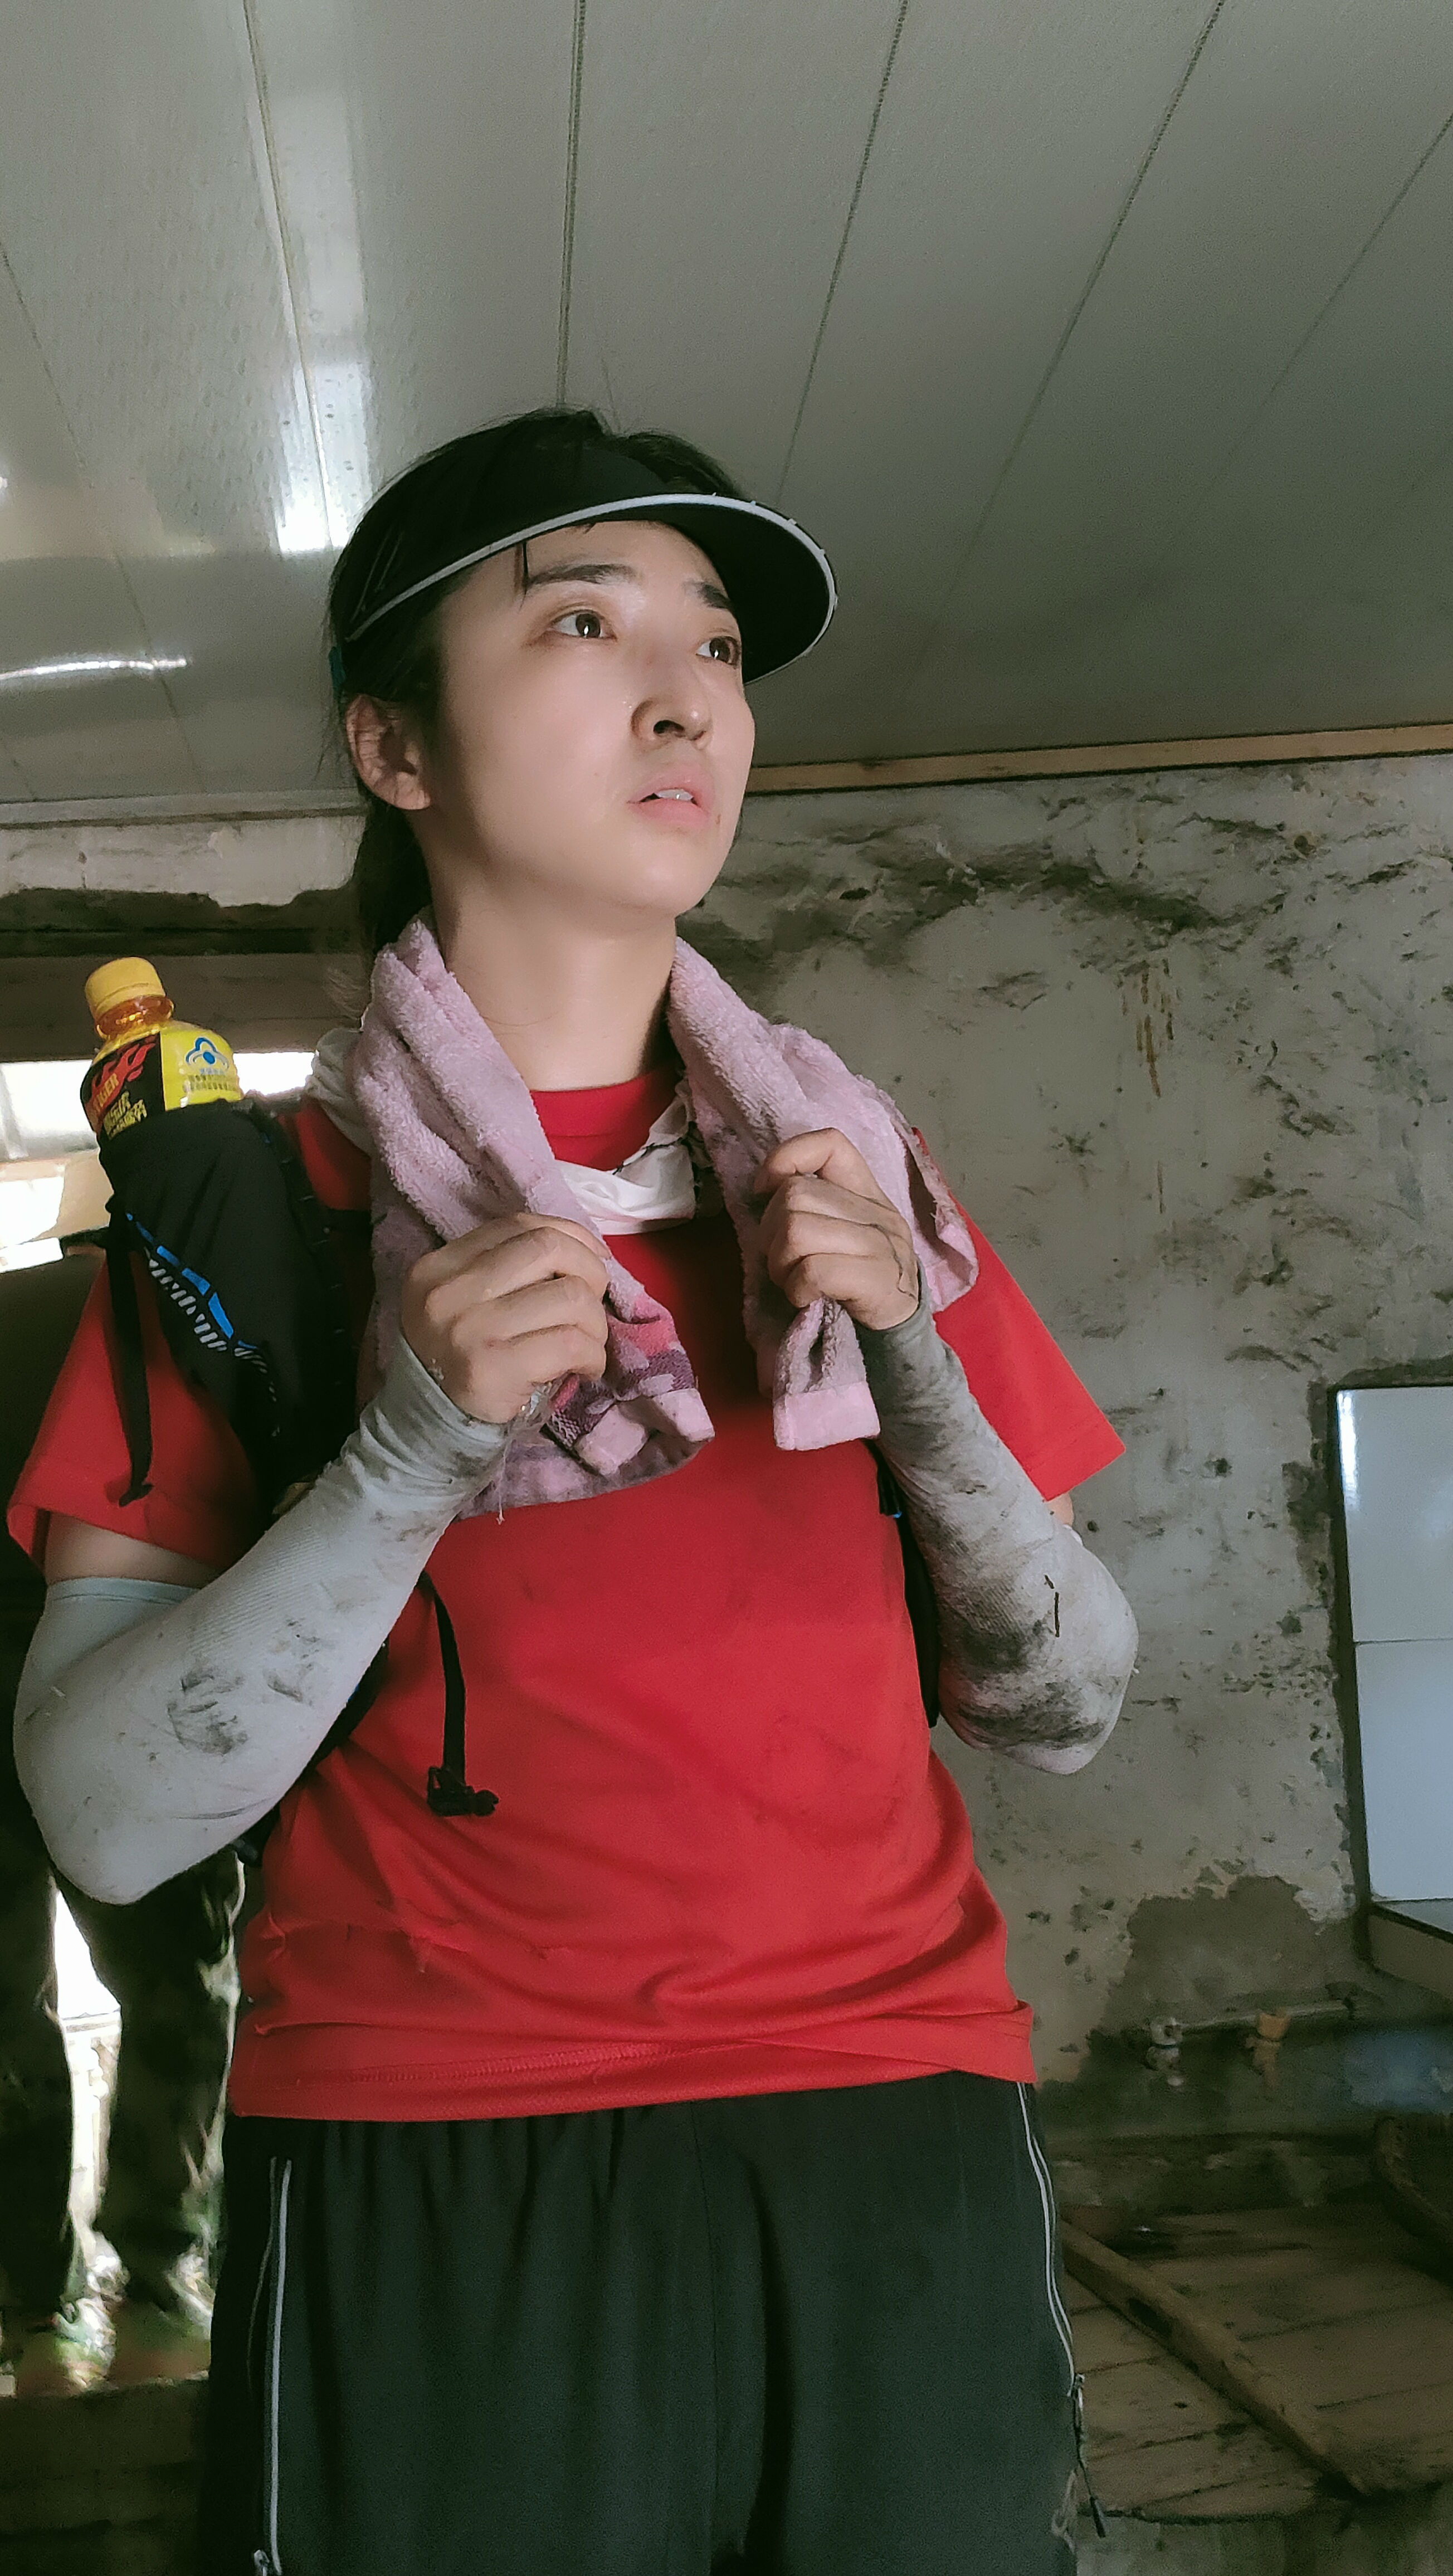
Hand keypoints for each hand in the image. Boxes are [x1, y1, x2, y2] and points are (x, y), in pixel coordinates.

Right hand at [400, 1214, 609, 1424]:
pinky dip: (593, 1355)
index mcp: (442, 1265)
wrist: (429, 1421)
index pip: (519, 1226)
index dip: (569, 1234)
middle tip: (593, 1303)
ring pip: (570, 1296)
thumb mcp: (463, 1300)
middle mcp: (451, 1290)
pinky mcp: (496, 1367)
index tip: (594, 1257)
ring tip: (587, 1343)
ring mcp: (472, 1328)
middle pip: (548, 1248)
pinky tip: (586, 1367)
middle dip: (589, 1271)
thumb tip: (585, 1250)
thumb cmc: (461, 1356)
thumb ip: (505, 1270)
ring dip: (595, 1322)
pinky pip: (571, 1342)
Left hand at [755, 1129, 919, 1331]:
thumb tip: (762, 1191)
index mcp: (867, 1192)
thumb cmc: (858, 1283)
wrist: (901, 1332)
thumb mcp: (843, 1235)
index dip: (787, 1157)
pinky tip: (805, 1298)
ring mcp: (880, 1245)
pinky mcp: (876, 1280)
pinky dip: (796, 1289)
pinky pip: (813, 1271)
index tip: (764, 1190)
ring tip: (792, 1281)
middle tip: (781, 1262)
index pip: (831, 1145)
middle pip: (795, 1195)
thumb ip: (815, 1208)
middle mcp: (878, 1211)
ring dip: (780, 1264)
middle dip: (770, 1233)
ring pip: (797, 1231)